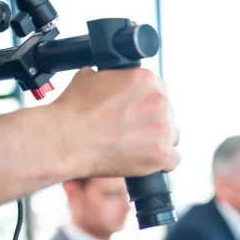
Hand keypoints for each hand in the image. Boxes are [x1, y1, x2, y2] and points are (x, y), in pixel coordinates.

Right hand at [51, 67, 180, 177]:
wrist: (66, 140)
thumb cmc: (74, 111)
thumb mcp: (90, 78)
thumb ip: (110, 78)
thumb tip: (107, 78)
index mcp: (147, 80)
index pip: (159, 91)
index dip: (146, 104)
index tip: (137, 113)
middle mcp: (160, 102)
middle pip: (167, 114)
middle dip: (151, 123)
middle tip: (131, 131)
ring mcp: (163, 129)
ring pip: (172, 136)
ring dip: (158, 141)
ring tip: (136, 146)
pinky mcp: (161, 154)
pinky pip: (173, 159)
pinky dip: (161, 162)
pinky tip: (146, 161)